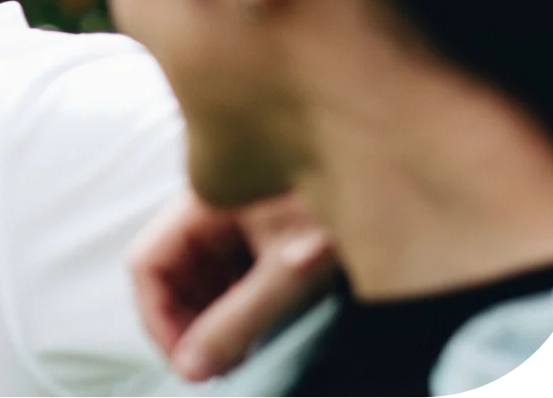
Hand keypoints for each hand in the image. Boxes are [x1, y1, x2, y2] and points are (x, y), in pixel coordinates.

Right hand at [128, 188, 334, 380]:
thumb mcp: (287, 274)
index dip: (157, 319)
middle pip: (169, 271)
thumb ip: (236, 323)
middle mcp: (208, 205)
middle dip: (185, 322)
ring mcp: (232, 217)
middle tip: (214, 366)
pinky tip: (258, 326)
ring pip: (198, 274)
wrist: (405, 181)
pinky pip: (227, 270)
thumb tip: (192, 370)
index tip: (186, 363)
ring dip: (210, 316)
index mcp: (202, 200)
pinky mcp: (258, 229)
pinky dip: (234, 302)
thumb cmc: (343, 211)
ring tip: (239, 352)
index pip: (147, 264)